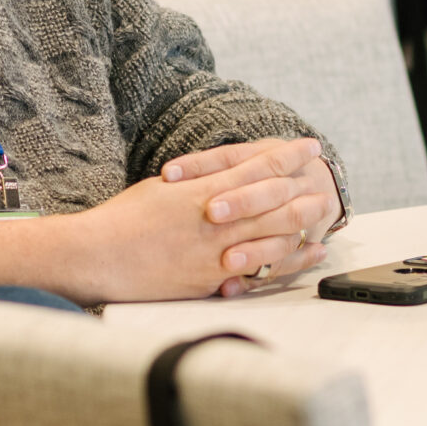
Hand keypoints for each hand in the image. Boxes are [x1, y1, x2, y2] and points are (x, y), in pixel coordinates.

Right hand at [70, 138, 339, 303]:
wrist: (99, 256)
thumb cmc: (122, 220)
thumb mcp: (160, 189)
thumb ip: (194, 184)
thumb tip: (217, 179)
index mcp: (203, 189)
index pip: (257, 166)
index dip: (287, 155)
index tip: (309, 146)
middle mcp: (217, 217)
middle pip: (276, 199)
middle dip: (305, 187)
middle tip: (327, 181)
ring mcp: (218, 249)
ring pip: (276, 234)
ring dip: (305, 224)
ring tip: (325, 216)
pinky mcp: (213, 278)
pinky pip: (262, 269)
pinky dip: (289, 261)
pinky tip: (305, 255)